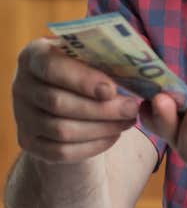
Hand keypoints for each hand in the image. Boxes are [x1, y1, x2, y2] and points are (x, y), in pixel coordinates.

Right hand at [12, 38, 138, 162]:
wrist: (69, 95)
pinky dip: (93, 145)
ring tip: (128, 121)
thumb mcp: (94, 55)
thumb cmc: (87, 69)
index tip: (112, 90)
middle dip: (101, 109)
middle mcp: (21, 85)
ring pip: (62, 131)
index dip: (82, 80)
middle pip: (58, 103)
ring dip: (102, 128)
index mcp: (35, 55)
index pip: (52, 67)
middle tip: (132, 108)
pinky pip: (61, 152)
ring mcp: (22, 116)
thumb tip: (143, 64)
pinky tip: (114, 135)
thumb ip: (111, 56)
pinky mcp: (29, 142)